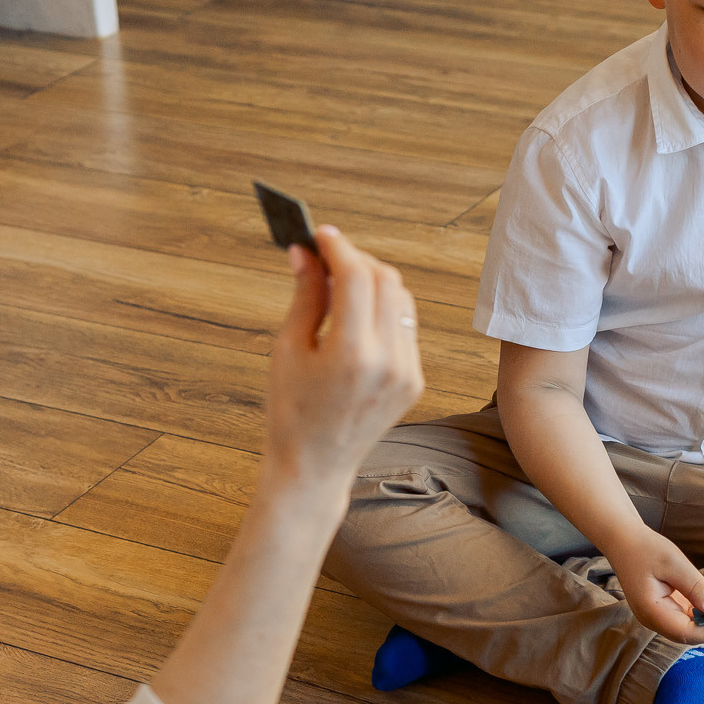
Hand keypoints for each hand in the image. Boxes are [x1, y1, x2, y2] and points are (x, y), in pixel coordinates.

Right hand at [265, 225, 423, 486]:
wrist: (315, 467)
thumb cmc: (290, 410)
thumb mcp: (288, 349)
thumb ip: (305, 296)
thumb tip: (305, 252)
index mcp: (351, 353)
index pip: (356, 276)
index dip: (338, 248)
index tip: (320, 236)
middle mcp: (388, 361)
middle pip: (385, 280)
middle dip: (357, 260)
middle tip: (328, 257)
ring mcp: (407, 372)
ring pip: (401, 299)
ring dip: (374, 281)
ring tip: (340, 284)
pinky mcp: (415, 381)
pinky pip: (405, 327)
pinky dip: (385, 310)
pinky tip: (357, 316)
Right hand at [607, 530, 703, 645]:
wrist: (624, 539)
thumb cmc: (645, 548)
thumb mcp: (674, 564)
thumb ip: (696, 588)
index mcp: (652, 612)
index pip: (687, 633)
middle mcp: (655, 618)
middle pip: (691, 632)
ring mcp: (660, 613)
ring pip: (692, 622)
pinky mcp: (665, 606)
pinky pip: (688, 611)